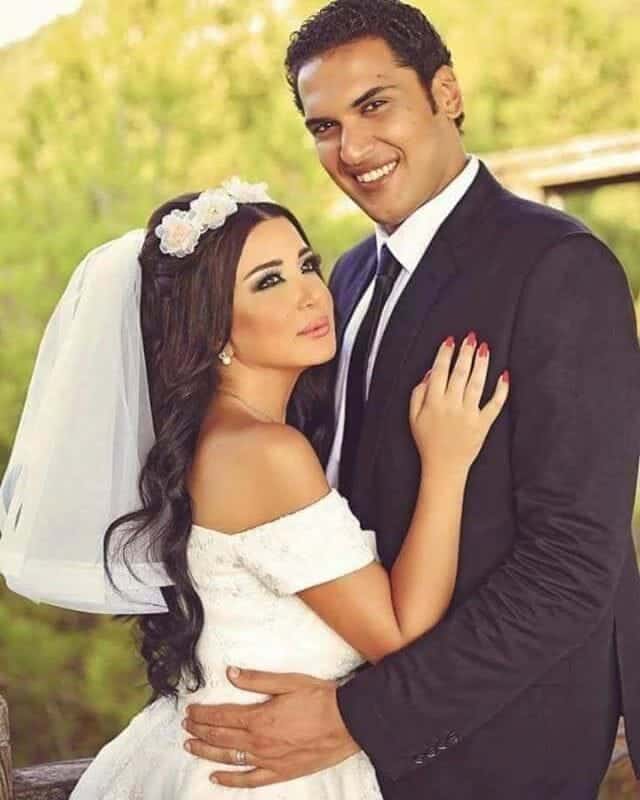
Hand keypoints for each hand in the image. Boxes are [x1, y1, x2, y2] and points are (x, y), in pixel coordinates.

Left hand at [182, 667, 359, 787]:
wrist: (347, 723)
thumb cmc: (320, 698)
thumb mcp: (288, 681)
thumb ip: (257, 679)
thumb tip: (231, 673)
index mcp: (260, 717)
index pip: (222, 716)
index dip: (203, 714)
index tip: (190, 711)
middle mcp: (259, 741)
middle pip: (221, 737)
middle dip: (200, 731)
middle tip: (186, 727)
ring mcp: (268, 759)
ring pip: (229, 758)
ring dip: (207, 752)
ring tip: (191, 747)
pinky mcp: (280, 773)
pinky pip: (249, 780)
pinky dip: (230, 780)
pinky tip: (216, 777)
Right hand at [410, 332, 508, 472]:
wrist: (443, 467)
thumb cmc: (427, 441)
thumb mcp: (412, 417)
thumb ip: (418, 393)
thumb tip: (430, 373)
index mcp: (434, 402)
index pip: (440, 371)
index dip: (445, 354)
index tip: (450, 341)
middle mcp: (452, 406)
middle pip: (460, 373)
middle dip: (466, 353)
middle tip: (471, 338)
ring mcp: (469, 415)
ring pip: (477, 384)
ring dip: (482, 364)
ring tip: (485, 348)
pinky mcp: (483, 424)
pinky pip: (495, 405)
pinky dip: (501, 390)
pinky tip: (504, 376)